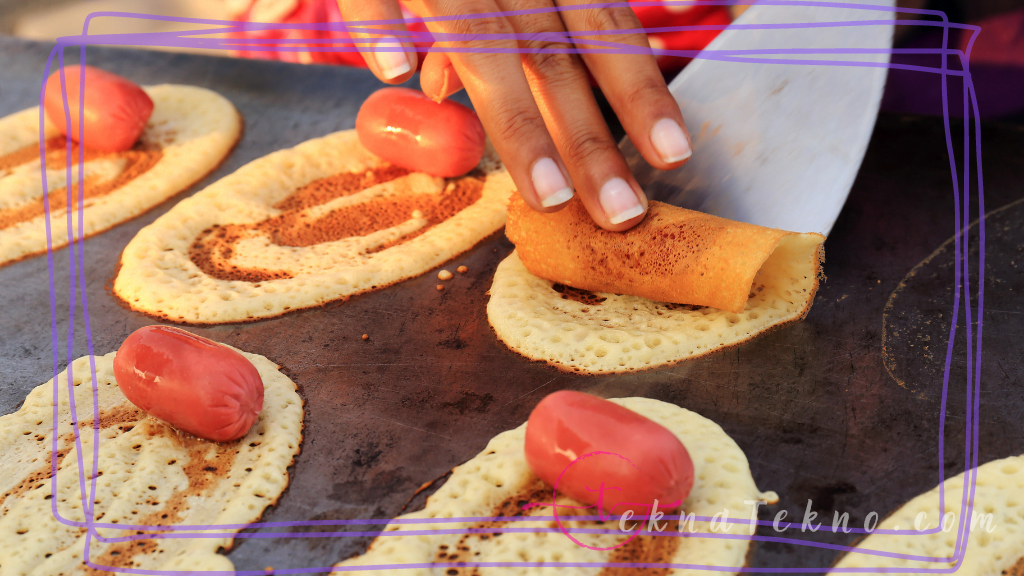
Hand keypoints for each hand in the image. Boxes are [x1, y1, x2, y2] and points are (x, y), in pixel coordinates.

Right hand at [338, 0, 692, 230]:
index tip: (673, 155)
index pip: (603, 26)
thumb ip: (490, 7)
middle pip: (557, 53)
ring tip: (544, 193)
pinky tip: (396, 69)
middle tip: (623, 213)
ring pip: (485, 37)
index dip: (640, 90)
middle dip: (592, 137)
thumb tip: (433, 82)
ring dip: (514, 117)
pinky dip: (380, 17)